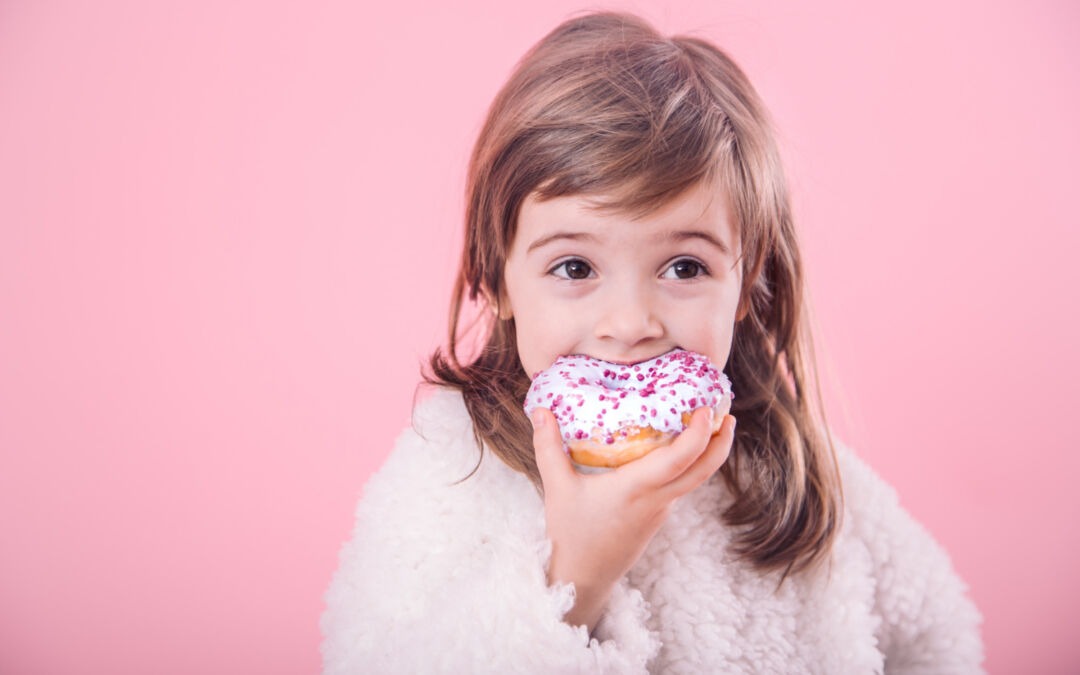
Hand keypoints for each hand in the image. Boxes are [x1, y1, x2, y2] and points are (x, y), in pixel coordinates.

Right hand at [531, 406, 735, 633]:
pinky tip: (676, 448)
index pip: (680, 459)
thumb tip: (539, 409)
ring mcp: (661, 509)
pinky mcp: (657, 515)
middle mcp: (657, 499)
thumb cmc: (571, 533)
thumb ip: (547, 447)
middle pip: (704, 470)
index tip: (704, 408)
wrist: (583, 578)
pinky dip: (689, 464)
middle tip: (725, 410)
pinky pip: (681, 485)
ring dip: (708, 451)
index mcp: (637, 488)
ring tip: (706, 421)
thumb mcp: (557, 487)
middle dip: (720, 440)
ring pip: (696, 478)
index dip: (699, 433)